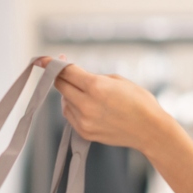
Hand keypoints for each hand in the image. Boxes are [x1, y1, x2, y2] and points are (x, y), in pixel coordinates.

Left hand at [49, 61, 177, 151]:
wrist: (150, 130)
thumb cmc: (139, 101)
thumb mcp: (117, 80)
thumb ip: (93, 77)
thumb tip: (75, 76)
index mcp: (96, 86)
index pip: (66, 71)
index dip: (53, 63)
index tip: (42, 59)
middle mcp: (87, 104)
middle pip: (60, 86)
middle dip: (59, 76)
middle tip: (63, 70)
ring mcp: (84, 121)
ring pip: (64, 101)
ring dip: (68, 93)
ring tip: (84, 91)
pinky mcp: (85, 133)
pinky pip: (70, 115)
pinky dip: (72, 107)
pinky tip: (85, 103)